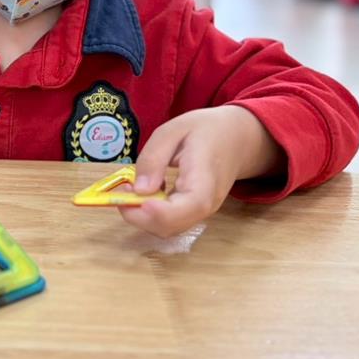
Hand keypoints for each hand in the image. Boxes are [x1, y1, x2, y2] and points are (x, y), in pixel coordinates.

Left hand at [120, 106, 284, 237]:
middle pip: (170, 226)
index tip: (130, 197)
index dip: (154, 212)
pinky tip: (142, 193)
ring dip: (141, 216)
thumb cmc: (207, 130)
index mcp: (205, 179)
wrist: (238, 139)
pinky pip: (169, 222)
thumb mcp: (174, 130)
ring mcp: (201, 212)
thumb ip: (154, 158)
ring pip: (167, 228)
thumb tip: (138, 190)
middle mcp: (206, 204)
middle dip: (138, 216)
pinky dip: (149, 213)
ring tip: (128, 189)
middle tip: (120, 191)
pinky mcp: (193, 213)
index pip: (184, 209)